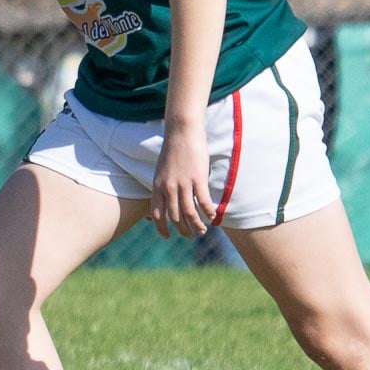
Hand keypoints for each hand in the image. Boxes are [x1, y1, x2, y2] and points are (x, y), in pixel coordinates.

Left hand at [151, 122, 214, 237]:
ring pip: (189, 213)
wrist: (181, 132)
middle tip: (190, 235)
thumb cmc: (173, 150)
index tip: (167, 236)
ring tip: (202, 231)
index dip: (161, 227)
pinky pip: (203, 201)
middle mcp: (168, 188)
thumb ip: (164, 185)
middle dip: (183, 230)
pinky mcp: (198, 178)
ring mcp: (183, 184)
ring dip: (196, 225)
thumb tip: (168, 198)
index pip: (156, 214)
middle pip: (174, 217)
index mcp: (157, 186)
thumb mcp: (161, 170)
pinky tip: (213, 216)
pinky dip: (208, 212)